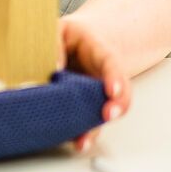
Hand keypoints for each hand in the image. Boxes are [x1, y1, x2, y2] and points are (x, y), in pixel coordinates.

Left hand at [61, 15, 129, 153]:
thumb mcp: (59, 29)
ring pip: (101, 114)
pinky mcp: (83, 108)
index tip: (113, 90)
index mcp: (100, 53)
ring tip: (83, 141)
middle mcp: (102, 78)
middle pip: (117, 94)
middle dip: (115, 106)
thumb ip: (55, 43)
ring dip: (94, 129)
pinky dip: (81, 134)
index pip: (112, 64)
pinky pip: (86, 122)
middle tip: (107, 115)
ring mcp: (94, 95)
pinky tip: (75, 142)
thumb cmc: (66, 36)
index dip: (115, 77)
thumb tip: (53, 67)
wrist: (73, 44)